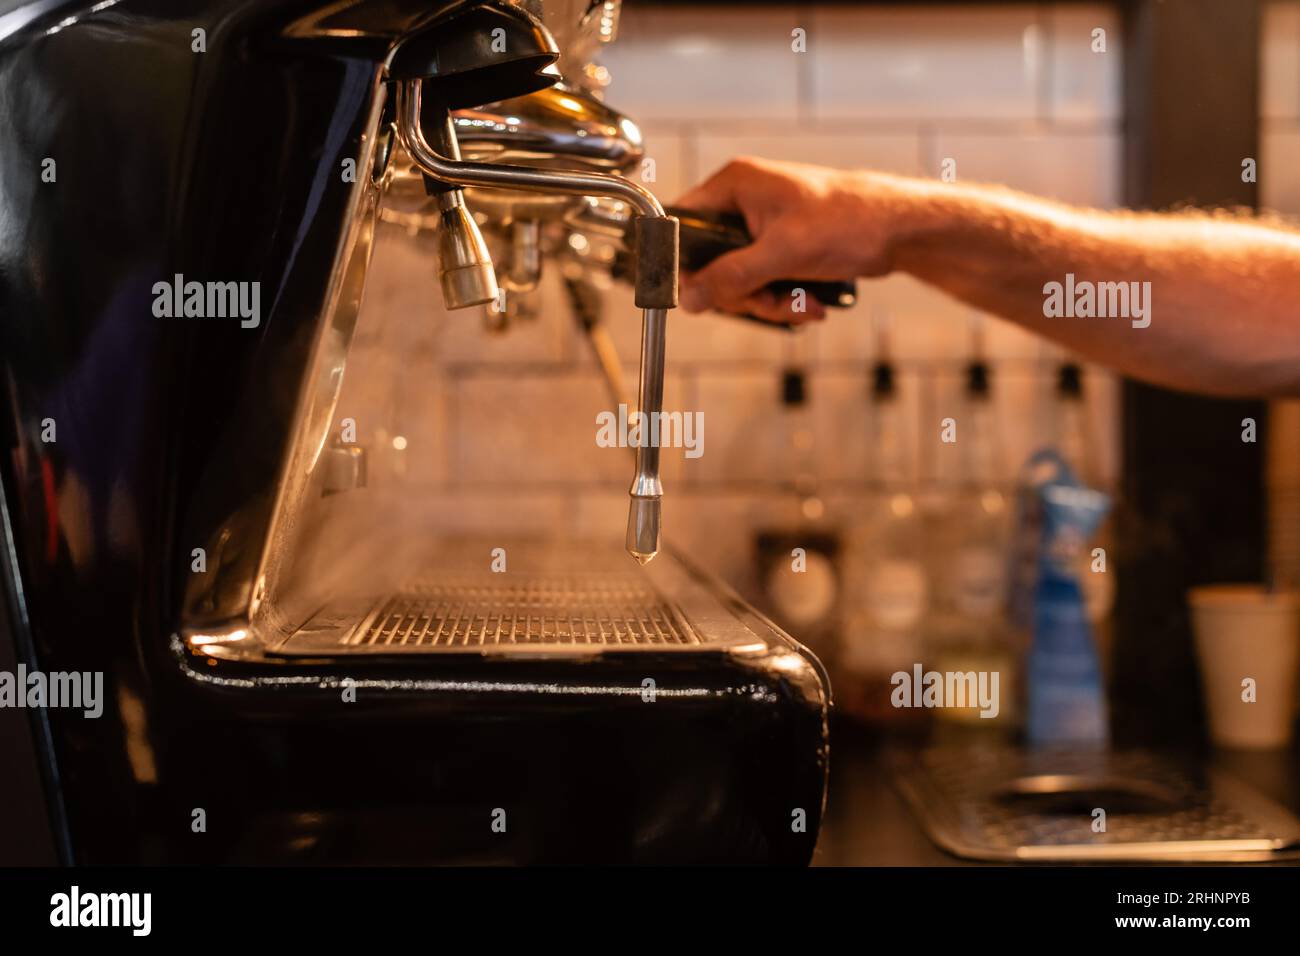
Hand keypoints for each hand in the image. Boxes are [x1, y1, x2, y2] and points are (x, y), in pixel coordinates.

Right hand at [672, 157, 904, 323]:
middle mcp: (744, 203)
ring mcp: (763, 227)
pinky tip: (811, 305)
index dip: (689, 264)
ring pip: (740, 280)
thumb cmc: (849, 221)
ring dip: (769, 302)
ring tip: (801, 306)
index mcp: (735, 186)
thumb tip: (689, 297)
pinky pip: (765, 282)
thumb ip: (730, 277)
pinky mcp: (782, 247)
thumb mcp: (782, 254)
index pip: (685, 225)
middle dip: (744, 293)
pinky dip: (785, 299)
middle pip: (712, 264)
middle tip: (770, 300)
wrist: (900, 230)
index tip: (707, 292)